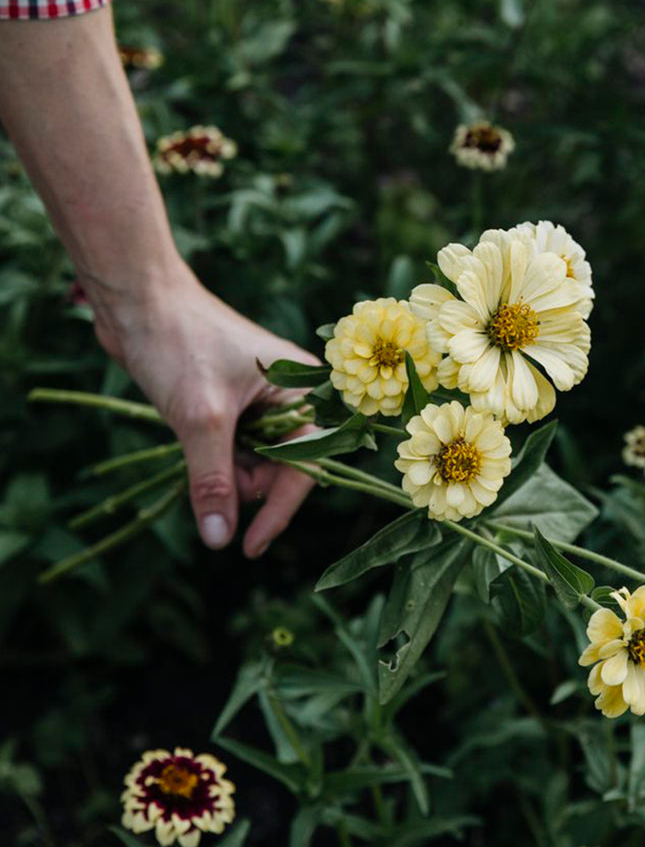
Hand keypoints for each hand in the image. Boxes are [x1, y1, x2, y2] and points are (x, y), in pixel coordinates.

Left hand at [96, 265, 320, 556]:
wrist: (137, 298)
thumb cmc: (178, 342)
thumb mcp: (199, 417)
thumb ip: (213, 480)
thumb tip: (219, 539)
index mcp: (304, 389)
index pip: (306, 465)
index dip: (279, 509)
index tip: (248, 548)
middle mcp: (290, 397)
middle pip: (281, 469)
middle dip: (245, 484)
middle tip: (208, 471)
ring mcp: (259, 402)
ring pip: (252, 463)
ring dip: (224, 471)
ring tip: (195, 443)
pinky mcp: (229, 405)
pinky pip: (231, 450)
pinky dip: (212, 459)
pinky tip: (191, 440)